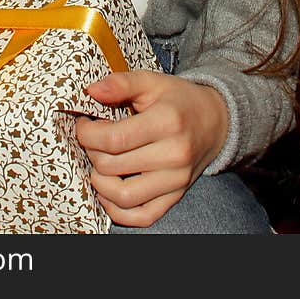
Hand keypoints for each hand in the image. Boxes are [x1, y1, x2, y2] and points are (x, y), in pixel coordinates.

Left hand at [75, 70, 228, 227]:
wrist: (215, 120)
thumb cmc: (179, 99)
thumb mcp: (153, 81)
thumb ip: (121, 82)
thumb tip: (91, 91)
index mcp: (167, 121)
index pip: (113, 139)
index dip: (88, 134)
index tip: (84, 124)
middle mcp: (174, 154)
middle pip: (113, 167)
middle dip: (91, 152)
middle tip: (91, 140)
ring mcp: (177, 179)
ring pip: (124, 197)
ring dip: (100, 183)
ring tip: (98, 164)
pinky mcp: (177, 196)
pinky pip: (142, 216)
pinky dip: (119, 210)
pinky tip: (110, 190)